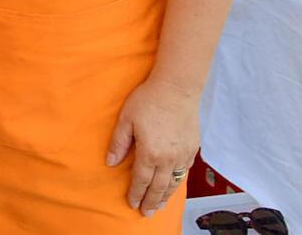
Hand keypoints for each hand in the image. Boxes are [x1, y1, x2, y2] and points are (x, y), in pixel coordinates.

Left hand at [105, 76, 200, 216]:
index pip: (141, 180)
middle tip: (146, 213)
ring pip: (173, 183)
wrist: (177, 89)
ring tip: (159, 206)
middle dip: (151, 201)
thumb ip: (119, 143)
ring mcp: (182, 155)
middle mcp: (168, 158)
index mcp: (150, 153)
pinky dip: (177, 183)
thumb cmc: (148, 100)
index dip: (136, 193)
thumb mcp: (126, 119)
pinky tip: (173, 186)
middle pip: (159, 187)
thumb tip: (110, 162)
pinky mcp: (192, 149)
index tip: (132, 203)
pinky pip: (184, 172)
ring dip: (165, 196)